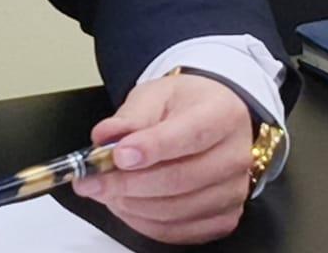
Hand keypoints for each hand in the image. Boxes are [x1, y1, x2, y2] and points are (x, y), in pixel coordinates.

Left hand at [71, 73, 254, 244]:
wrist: (212, 121)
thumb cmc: (185, 107)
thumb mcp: (155, 96)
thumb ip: (130, 116)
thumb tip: (105, 137)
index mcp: (222, 115)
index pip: (189, 136)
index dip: (151, 149)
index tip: (118, 155)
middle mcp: (235, 156)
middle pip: (180, 179)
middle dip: (128, 183)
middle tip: (93, 180)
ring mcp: (232, 192)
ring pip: (175, 211)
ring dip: (131, 204)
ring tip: (104, 190)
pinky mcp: (224, 218)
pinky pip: (178, 231)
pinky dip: (144, 222)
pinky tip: (125, 204)